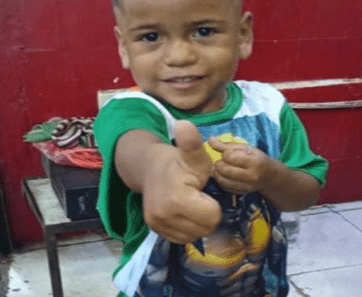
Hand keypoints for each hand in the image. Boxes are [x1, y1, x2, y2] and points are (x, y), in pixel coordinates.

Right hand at [142, 121, 220, 243]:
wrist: (148, 168)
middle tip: (197, 195)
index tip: (202, 188)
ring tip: (190, 201)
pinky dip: (187, 227)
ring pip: (195, 235)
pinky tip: (182, 210)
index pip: (213, 216)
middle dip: (206, 213)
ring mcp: (157, 225)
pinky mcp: (155, 230)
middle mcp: (164, 216)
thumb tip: (184, 124)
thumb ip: (192, 143)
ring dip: (197, 221)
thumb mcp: (191, 154)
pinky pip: (182, 238)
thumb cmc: (177, 161)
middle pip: (205, 228)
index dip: (213, 202)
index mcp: (176, 199)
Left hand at [209, 137, 270, 193]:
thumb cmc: (256, 158)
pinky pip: (224, 187)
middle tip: (220, 161)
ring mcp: (246, 187)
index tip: (227, 152)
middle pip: (225, 170)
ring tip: (218, 167)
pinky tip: (222, 174)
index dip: (225, 153)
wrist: (268, 176)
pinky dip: (220, 180)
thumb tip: (210, 140)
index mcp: (254, 162)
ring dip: (216, 173)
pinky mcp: (241, 193)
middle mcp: (251, 176)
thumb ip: (227, 145)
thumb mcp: (245, 148)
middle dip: (218, 164)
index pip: (230, 157)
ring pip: (223, 181)